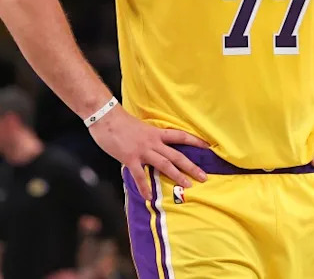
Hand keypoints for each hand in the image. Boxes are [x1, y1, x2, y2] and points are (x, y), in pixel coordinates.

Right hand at [88, 105, 208, 197]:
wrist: (106, 117)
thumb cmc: (120, 121)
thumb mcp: (140, 127)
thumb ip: (149, 137)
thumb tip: (154, 146)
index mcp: (156, 133)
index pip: (180, 136)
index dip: (194, 141)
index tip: (208, 146)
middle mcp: (153, 142)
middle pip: (176, 155)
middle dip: (191, 166)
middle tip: (204, 177)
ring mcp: (142, 151)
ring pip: (164, 164)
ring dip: (176, 176)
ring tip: (187, 186)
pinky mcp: (130, 158)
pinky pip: (139, 175)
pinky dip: (144, 187)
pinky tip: (149, 197)